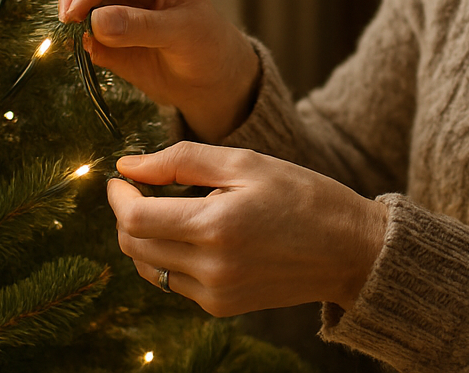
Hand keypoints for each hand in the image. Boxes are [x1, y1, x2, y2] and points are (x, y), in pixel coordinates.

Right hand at [57, 0, 259, 141]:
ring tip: (69, 41)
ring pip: (76, 2)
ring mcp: (114, 2)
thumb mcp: (180, 33)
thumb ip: (139, 26)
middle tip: (66, 28)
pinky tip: (73, 50)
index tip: (73, 15)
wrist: (211, 78)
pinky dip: (71, 38)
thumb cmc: (207, 45)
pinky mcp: (104, 29)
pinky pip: (78, 29)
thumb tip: (94, 21)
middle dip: (72, 1)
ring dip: (68, 20)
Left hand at [107, 142, 388, 315]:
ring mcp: (216, 294)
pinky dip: (169, 257)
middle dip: (126, 215)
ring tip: (169, 209)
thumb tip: (128, 165)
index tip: (120, 178)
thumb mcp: (245, 162)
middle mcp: (210, 268)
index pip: (135, 219)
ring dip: (144, 238)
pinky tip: (194, 234)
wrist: (350, 250)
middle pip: (134, 246)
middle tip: (141, 188)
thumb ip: (181, 161)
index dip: (118, 196)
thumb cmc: (302, 195)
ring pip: (149, 267)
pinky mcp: (222, 307)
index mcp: (215, 227)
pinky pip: (174, 283)